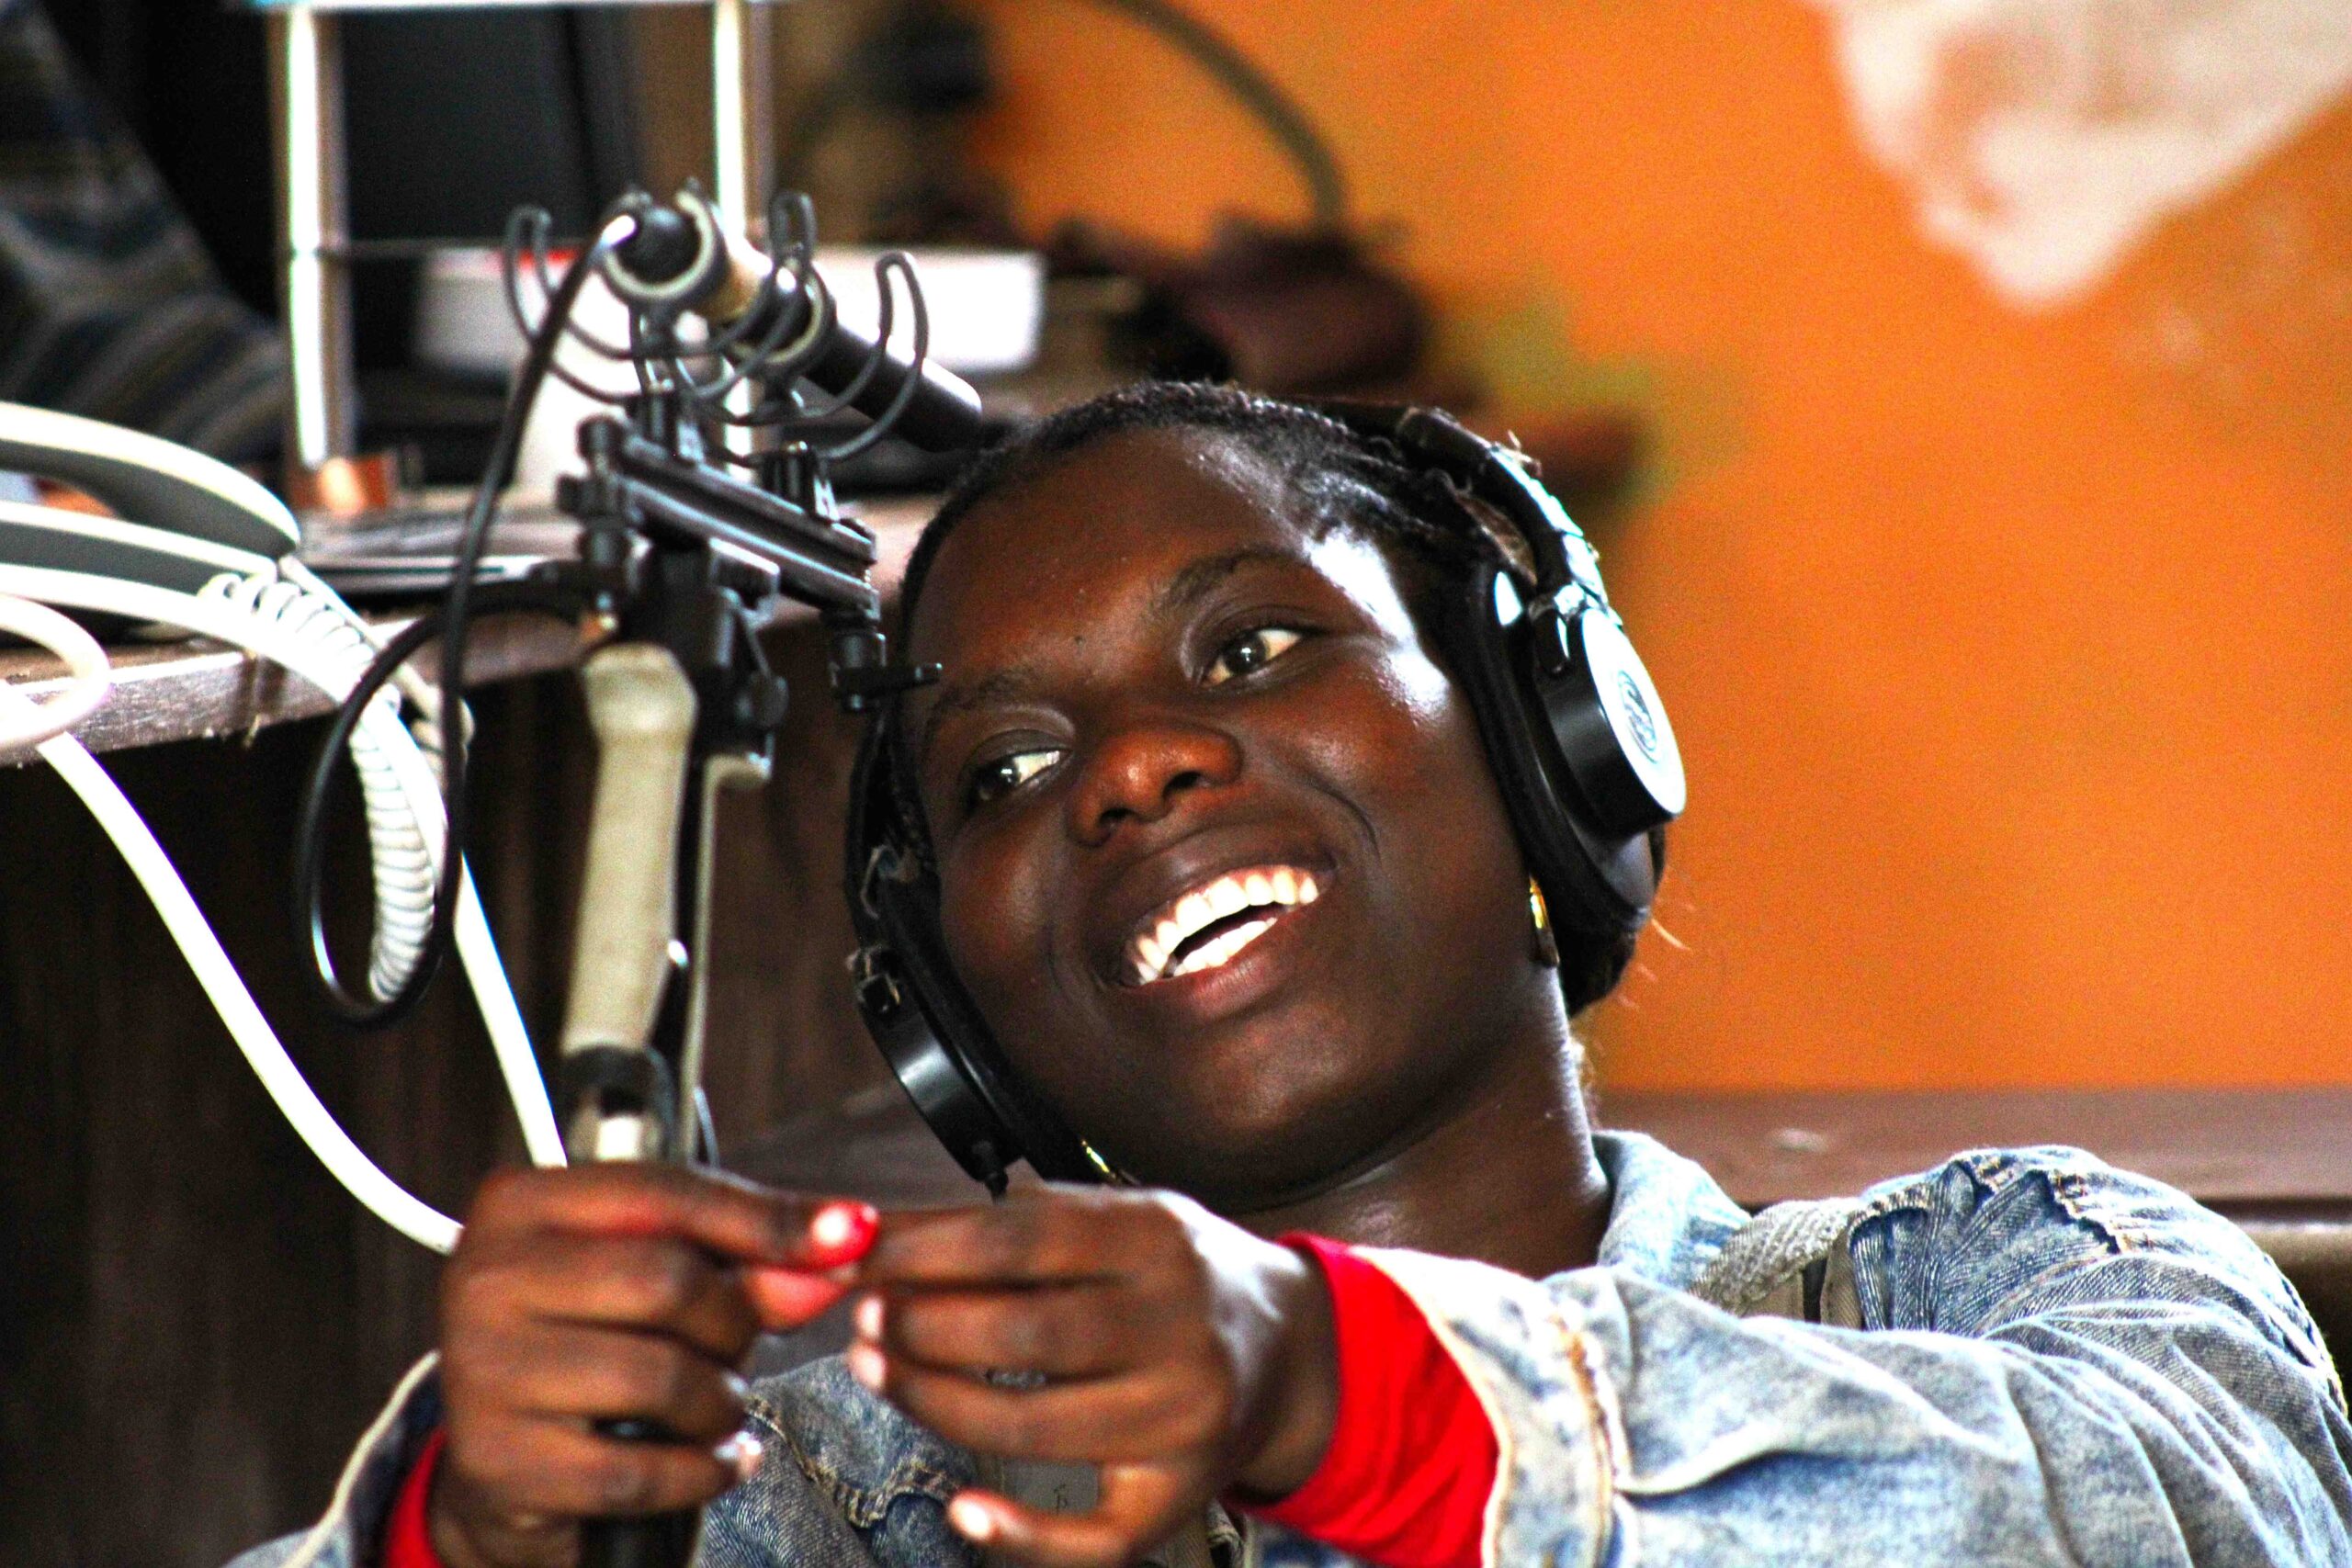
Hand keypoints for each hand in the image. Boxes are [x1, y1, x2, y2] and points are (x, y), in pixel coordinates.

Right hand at [429, 1165, 876, 1567]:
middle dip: (734, 1325)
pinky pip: (643, 1468)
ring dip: (720, 1404)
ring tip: (712, 1409)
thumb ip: (747, 1257)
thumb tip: (843, 1241)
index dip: (769, 1218)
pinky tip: (708, 1461)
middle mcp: (484, 1276)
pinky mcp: (498, 1461)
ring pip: (662, 1377)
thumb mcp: (660, 1282)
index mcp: (521, 1204)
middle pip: (670, 1281)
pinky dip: (701, 1470)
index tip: (852, 1234)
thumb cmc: (593, 1347)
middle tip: (734, 1352)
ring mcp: (481, 1371)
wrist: (503, 1467)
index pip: (668, 1193)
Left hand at [848, 1186, 1337, 1567]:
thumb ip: (1030, 1223)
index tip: (860, 1254)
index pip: (1023, 1240)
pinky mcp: (1181, 1495)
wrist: (1292, 1351)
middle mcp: (1181, 1329)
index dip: (927, 1249)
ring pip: (1039, 1431)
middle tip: (864, 1320)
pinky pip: (1094, 1536)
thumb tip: (895, 1233)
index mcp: (1159, 1242)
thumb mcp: (1127, 1218)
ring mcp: (1185, 1419)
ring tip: (882, 1372)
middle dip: (924, 1328)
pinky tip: (964, 1508)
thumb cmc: (1178, 1277)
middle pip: (1027, 1334)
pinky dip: (1021, 1533)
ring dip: (938, 1405)